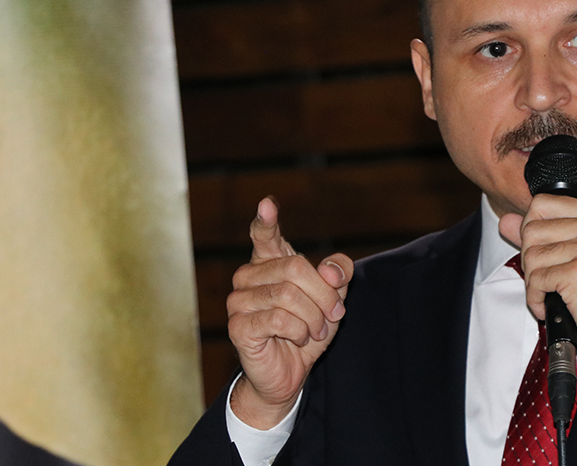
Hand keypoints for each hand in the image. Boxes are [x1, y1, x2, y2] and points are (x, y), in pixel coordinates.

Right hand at [226, 197, 353, 428]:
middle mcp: (249, 276)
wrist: (290, 372)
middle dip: (325, 295)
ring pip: (289, 296)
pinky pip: (280, 320)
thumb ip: (337, 277)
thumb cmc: (307, 330)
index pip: (264, 235)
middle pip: (296, 268)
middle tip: (334, 314)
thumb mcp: (332, 300)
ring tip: (315, 331)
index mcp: (269, 262)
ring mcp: (239, 300)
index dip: (266, 220)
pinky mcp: (238, 325)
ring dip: (314, 317)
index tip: (268, 204)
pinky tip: (299, 339)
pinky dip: (300, 331)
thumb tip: (332, 271)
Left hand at [498, 194, 576, 371]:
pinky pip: (536, 279)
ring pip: (531, 256)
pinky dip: (536, 299)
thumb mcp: (575, 257)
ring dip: (534, 282)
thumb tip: (507, 221)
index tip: (545, 253)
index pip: (541, 204)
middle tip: (549, 279)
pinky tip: (551, 306)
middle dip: (531, 261)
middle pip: (532, 231)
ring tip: (553, 293)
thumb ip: (541, 235)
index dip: (531, 231)